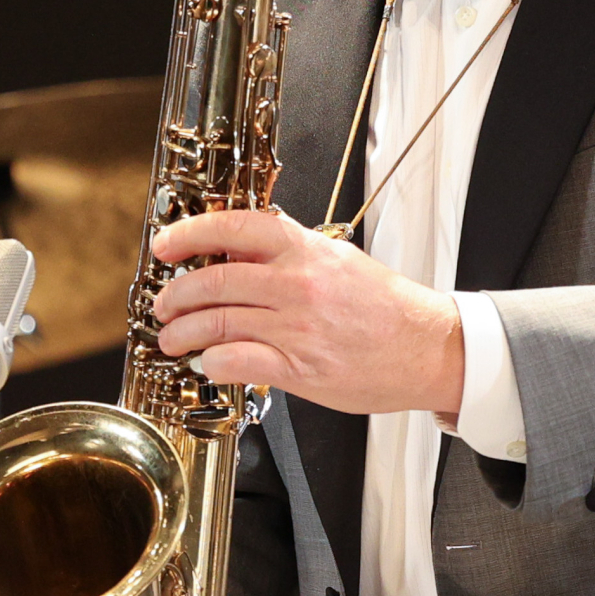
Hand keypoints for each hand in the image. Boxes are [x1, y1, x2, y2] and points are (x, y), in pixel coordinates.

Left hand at [151, 209, 463, 416]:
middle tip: (164, 304)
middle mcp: (298, 284)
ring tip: (172, 339)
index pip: (234, 227)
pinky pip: (236, 361)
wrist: (429, 348)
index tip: (165, 245)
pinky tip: (209, 363)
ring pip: (217, 322)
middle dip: (176, 295)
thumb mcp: (340, 260)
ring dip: (182, 333)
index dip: (190, 233)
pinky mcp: (299, 368)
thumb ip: (293, 251)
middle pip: (214, 280)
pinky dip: (212, 362)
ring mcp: (297, 327)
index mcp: (307, 250)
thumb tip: (243, 246)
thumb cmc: (388, 309)